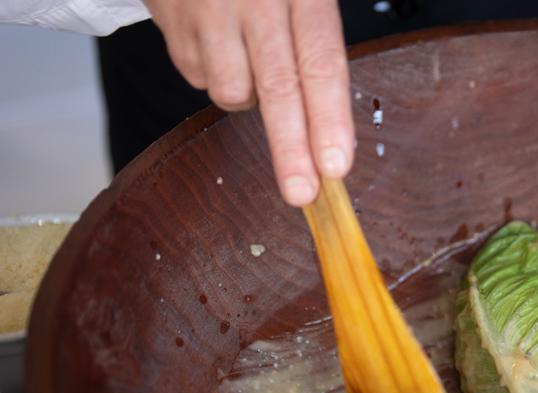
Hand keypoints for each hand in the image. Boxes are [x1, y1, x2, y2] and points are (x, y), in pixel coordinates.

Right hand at [145, 0, 353, 205]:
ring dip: (247, 98)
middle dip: (291, 150)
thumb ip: (317, 33)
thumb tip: (329, 114)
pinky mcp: (168, 15)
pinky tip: (217, 41)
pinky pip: (196, 74)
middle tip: (301, 194)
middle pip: (277, 88)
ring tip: (251, 60)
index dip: (329, 119)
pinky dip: (212, 72)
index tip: (335, 166)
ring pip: (230, 91)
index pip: (321, 62)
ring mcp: (205, 9)